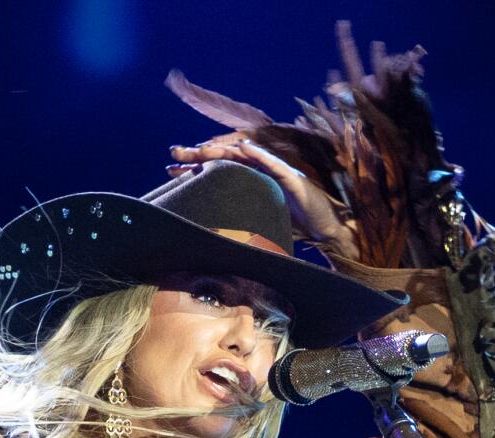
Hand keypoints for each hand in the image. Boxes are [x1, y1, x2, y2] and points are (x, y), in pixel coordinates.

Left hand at [170, 136, 358, 261]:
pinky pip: (274, 164)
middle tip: (173, 152)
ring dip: (223, 149)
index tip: (170, 170)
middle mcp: (260, 171)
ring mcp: (275, 172)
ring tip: (201, 146)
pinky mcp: (292, 178)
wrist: (324, 228)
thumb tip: (210, 233)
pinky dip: (259, 155)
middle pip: (225, 158)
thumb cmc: (293, 225)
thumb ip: (237, 222)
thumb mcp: (257, 223)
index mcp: (250, 181)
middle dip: (199, 154)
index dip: (195, 168)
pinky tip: (244, 147)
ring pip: (245, 156)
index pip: (217, 170)